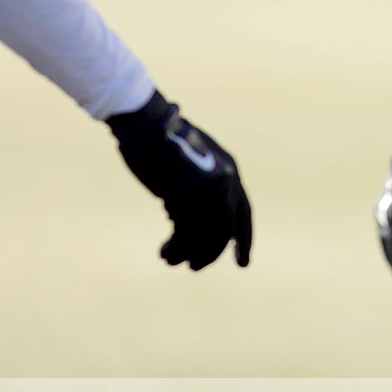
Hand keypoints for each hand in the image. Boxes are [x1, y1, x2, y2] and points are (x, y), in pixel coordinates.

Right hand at [107, 92, 251, 269]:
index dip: (243, 240)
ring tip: (170, 259)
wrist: (147, 124)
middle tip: (195, 267)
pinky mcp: (188, 193)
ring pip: (204, 234)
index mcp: (230, 170)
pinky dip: (177, 247)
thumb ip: (202, 188)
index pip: (243, 213)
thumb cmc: (163, 141)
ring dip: (187, 252)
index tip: (243, 264)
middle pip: (223, 229)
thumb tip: (201, 226)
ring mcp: (208, 187)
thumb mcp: (192, 162)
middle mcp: (226, 181)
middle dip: (210, 252)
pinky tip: (165, 253)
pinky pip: (185, 232)